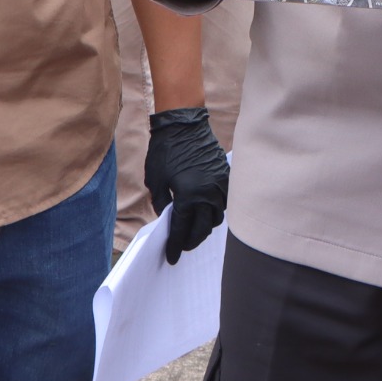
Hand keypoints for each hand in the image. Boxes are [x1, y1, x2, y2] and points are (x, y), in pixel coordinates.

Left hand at [143, 105, 229, 261]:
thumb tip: (169, 218)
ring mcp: (220, 184)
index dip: (176, 246)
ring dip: (205, 226)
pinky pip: (224, 201)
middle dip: (192, 240)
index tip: (172, 257)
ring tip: (194, 227)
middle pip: (203, 229)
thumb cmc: (166, 150)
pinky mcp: (225, 175)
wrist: (183, 124)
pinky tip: (205, 209)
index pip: (183, 231)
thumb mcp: (156, 181)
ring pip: (217, 217)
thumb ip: (162, 204)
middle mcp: (208, 194)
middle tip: (183, 244)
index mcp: (189, 197)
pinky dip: (215, 209)